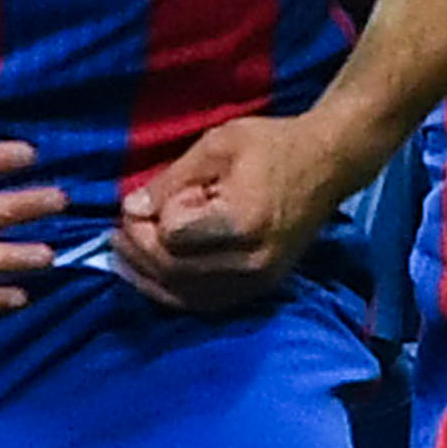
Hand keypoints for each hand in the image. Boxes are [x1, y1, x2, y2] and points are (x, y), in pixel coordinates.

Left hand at [115, 113, 350, 308]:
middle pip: (174, 271)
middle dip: (138, 250)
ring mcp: (257, 281)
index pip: (173, 235)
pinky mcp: (259, 289)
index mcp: (244, 220)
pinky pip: (203, 303)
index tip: (143, 199)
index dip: (150, 218)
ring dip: (147, 277)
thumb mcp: (217, 144)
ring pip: (184, 296)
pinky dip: (171, 292)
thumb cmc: (272, 145)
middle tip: (119, 229)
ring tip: (123, 254)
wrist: (327, 165)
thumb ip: (172, 180)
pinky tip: (151, 275)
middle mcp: (252, 260)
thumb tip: (131, 209)